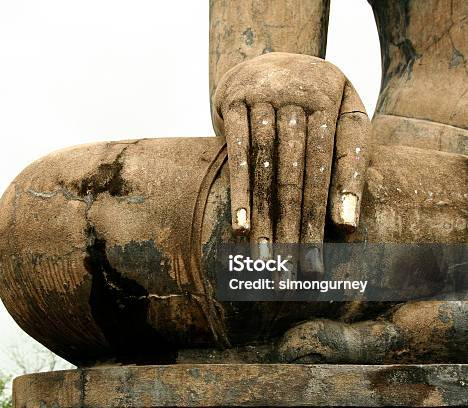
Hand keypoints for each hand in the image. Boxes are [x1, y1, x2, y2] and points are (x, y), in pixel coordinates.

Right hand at [212, 52, 369, 277]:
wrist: (270, 55)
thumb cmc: (313, 99)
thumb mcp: (343, 116)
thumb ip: (351, 164)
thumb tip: (348, 225)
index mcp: (330, 103)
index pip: (331, 168)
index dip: (328, 211)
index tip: (327, 254)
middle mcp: (297, 99)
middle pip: (297, 176)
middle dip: (294, 226)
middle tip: (291, 272)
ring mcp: (263, 99)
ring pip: (266, 169)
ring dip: (264, 217)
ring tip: (263, 260)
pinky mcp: (234, 103)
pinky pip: (236, 154)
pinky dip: (238, 192)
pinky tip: (240, 227)